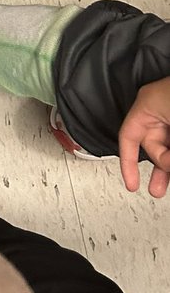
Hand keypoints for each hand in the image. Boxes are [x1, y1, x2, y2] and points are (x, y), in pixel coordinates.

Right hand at [119, 77, 169, 197]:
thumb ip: (165, 151)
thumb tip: (166, 166)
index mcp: (147, 104)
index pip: (128, 136)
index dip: (127, 162)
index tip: (131, 183)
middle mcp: (157, 107)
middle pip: (152, 145)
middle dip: (160, 166)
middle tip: (159, 188)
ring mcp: (169, 110)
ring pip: (166, 143)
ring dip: (167, 162)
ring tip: (166, 182)